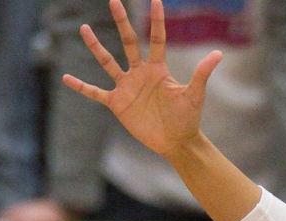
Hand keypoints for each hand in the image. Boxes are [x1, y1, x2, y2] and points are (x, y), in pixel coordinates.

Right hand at [62, 0, 220, 159]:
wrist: (176, 142)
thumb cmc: (187, 119)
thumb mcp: (194, 95)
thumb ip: (202, 74)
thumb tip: (218, 54)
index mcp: (158, 69)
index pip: (156, 39)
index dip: (156, 21)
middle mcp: (140, 73)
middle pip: (128, 42)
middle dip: (122, 22)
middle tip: (113, 0)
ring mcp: (127, 87)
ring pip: (108, 62)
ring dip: (96, 47)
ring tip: (84, 28)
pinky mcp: (118, 104)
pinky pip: (96, 93)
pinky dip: (82, 87)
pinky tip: (66, 78)